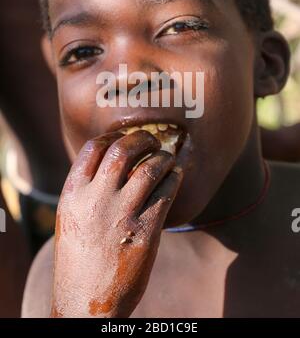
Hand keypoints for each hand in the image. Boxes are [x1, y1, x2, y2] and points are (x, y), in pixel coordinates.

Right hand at [50, 130, 182, 317]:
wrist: (85, 303)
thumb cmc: (79, 259)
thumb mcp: (71, 218)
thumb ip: (88, 190)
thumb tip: (114, 162)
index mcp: (72, 195)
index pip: (93, 148)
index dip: (113, 136)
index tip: (124, 137)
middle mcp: (96, 200)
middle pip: (123, 149)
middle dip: (141, 138)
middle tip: (151, 141)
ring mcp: (121, 215)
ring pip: (150, 167)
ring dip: (163, 157)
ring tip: (167, 159)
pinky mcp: (145, 232)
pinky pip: (166, 192)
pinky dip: (174, 178)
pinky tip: (175, 177)